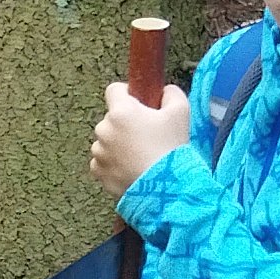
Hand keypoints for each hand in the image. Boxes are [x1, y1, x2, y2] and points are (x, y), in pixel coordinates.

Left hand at [89, 81, 189, 196]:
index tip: (138, 103)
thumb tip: (163, 91)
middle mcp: (104, 130)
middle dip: (125, 122)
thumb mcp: (181, 112)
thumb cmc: (172, 148)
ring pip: (106, 140)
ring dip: (118, 143)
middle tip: (146, 135)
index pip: (113, 90)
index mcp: (121, 112)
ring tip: (140, 155)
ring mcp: (99, 153)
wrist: (165, 188)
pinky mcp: (98, 172)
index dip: (126, 93)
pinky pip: (102, 161)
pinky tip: (132, 168)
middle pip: (111, 118)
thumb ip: (171, 93)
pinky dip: (113, 163)